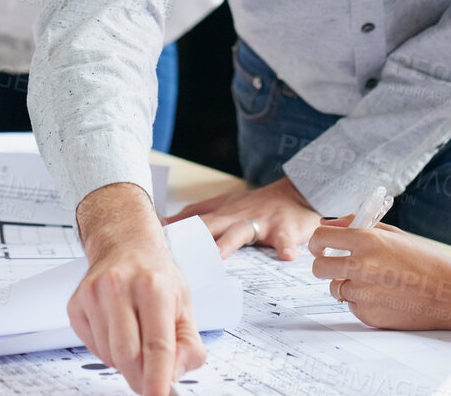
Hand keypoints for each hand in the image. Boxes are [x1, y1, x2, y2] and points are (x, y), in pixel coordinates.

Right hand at [70, 184, 204, 395]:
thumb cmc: (155, 275)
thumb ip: (188, 345)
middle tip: (150, 379)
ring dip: (125, 362)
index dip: (158, 376)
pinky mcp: (75, 304)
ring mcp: (93, 293)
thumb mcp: (185, 304)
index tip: (158, 395)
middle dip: (141, 376)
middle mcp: (120, 285)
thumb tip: (174, 374)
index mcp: (154, 286)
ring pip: (109, 354)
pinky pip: (92, 347)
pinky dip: (107, 351)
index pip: (156, 343)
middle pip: (128, 355)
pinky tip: (117, 331)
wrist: (125, 245)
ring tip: (135, 339)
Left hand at [167, 175, 321, 259]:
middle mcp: (236, 217)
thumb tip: (165, 222)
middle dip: (191, 240)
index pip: (191, 223)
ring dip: (229, 243)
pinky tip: (286, 257)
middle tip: (174, 256)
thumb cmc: (258, 204)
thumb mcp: (225, 204)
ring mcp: (260, 222)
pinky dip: (285, 248)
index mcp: (221, 214)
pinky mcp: (284, 229)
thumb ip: (197, 213)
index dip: (172, 233)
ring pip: (241, 232)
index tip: (152, 245)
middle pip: (210, 226)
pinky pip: (285, 240)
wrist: (297, 193)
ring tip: (219, 256)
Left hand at [310, 222, 450, 331]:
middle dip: (324, 266)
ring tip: (373, 283)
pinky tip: (384, 297)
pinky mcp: (368, 314)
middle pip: (318, 267)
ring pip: (335, 288)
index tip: (319, 247)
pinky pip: (351, 306)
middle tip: (337, 266)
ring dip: (346, 285)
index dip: (316, 243)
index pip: (320, 238)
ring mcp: (363, 293)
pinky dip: (362, 302)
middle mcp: (361, 266)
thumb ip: (357, 225)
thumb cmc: (425, 261)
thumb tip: (327, 224)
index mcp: (367, 240)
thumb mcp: (394, 234)